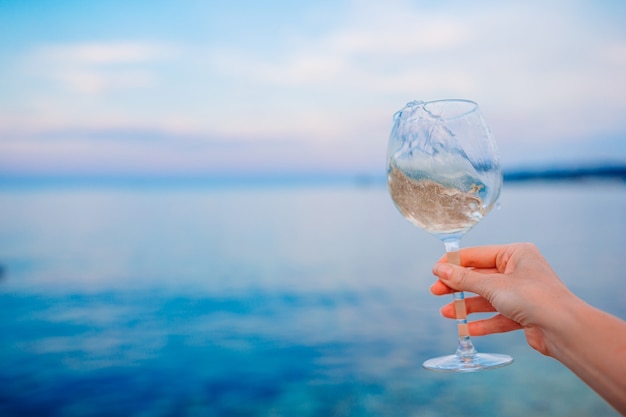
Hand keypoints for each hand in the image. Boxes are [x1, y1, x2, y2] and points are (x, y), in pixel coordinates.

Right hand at [430, 242, 577, 355]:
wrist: (565, 329)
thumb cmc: (534, 298)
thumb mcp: (493, 286)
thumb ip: (464, 279)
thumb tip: (440, 270)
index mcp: (516, 254)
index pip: (477, 255)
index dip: (454, 263)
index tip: (435, 271)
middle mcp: (519, 271)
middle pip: (480, 277)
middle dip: (457, 286)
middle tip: (435, 292)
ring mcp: (522, 293)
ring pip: (487, 297)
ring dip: (467, 306)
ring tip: (446, 312)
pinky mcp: (525, 314)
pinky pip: (498, 316)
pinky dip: (483, 322)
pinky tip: (467, 328)